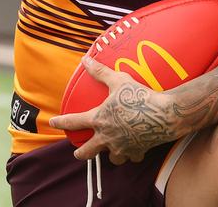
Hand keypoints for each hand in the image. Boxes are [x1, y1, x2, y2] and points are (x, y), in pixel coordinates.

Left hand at [49, 58, 177, 164]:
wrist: (165, 115)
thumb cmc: (139, 96)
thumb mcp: (118, 80)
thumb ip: (100, 72)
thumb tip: (86, 60)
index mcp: (99, 119)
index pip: (74, 121)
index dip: (61, 122)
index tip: (53, 123)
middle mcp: (108, 137)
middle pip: (88, 152)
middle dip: (81, 153)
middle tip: (78, 152)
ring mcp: (123, 147)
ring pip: (111, 158)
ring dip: (108, 154)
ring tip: (109, 149)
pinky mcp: (138, 151)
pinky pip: (132, 157)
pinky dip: (132, 154)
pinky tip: (134, 149)